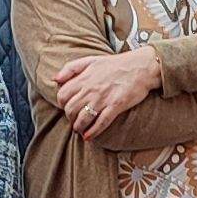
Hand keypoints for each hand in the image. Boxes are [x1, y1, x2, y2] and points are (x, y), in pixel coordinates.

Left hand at [51, 42, 167, 135]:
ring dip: (79, 127)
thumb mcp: (91, 60)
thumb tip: (55, 79)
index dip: (62, 104)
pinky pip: (101, 122)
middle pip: (71, 109)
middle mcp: (91, 89)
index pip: (62, 95)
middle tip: (74, 120)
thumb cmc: (116, 64)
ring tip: (80, 130)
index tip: (67, 107)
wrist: (141, 66)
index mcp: (84, 78)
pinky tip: (89, 137)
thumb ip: (71, 68)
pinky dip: (93, 132)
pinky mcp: (116, 106)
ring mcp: (103, 98)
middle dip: (70, 118)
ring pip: (83, 118)